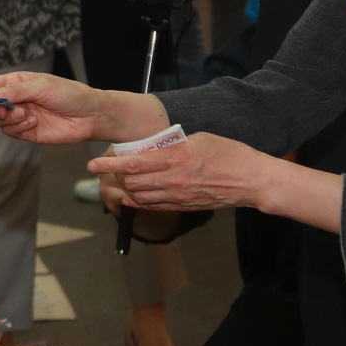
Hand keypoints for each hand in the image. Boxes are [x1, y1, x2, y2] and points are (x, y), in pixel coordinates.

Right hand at [0, 72, 168, 145]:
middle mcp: (14, 99)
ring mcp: (19, 116)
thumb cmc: (69, 94)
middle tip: (6, 111)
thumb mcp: (41, 86)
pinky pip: (10, 133)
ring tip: (28, 116)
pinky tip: (34, 123)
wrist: (90, 116)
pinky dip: (19, 129)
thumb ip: (13, 91)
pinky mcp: (25, 132)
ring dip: (8, 120)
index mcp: (16, 82)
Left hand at [91, 133, 344, 231]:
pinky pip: (156, 207)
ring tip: (115, 183)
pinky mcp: (185, 206)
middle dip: (115, 177)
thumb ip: (173, 143)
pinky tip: (132, 197)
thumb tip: (153, 144)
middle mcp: (173, 180)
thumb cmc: (229, 153)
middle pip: (132, 183)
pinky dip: (139, 202)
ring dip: (125, 190)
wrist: (251, 180)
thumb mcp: (199, 138)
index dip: (110, 164)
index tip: (93, 162)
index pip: (134, 163)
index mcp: (176, 158)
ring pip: (141, 197)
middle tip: (104, 170)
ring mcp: (179, 196)